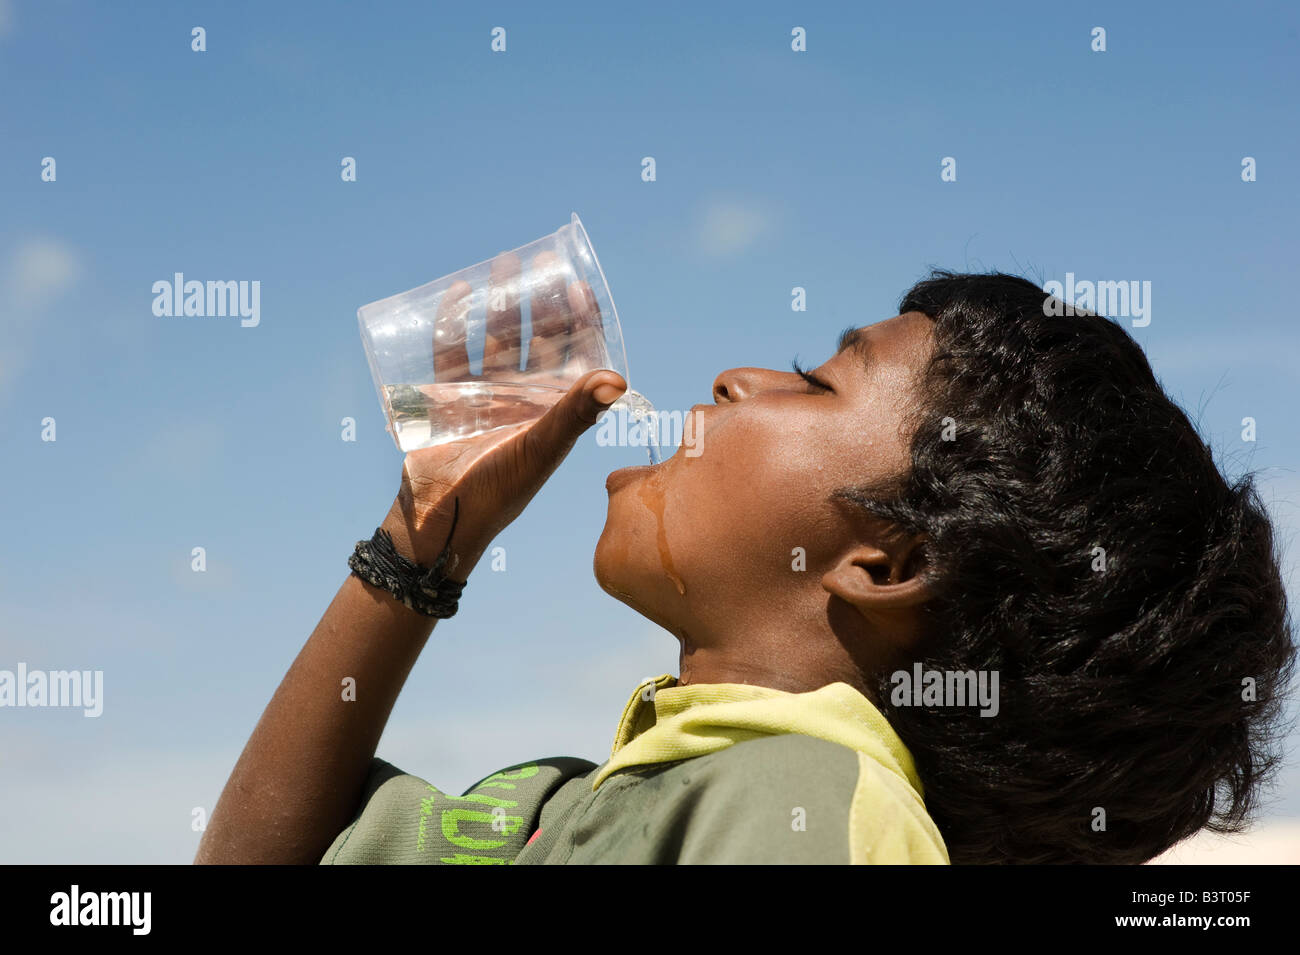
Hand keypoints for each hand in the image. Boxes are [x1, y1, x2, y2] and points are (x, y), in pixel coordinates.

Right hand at [380, 250, 625, 577]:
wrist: (439, 520)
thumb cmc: (497, 491)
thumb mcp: (541, 449)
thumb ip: (575, 415)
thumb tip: (619, 378)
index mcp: (552, 410)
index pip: (574, 355)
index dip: (580, 321)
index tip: (581, 285)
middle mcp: (522, 399)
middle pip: (534, 338)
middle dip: (540, 300)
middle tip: (541, 259)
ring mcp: (483, 397)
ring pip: (494, 338)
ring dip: (499, 302)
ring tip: (504, 264)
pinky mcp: (445, 399)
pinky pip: (450, 352)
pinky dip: (453, 322)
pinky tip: (458, 292)